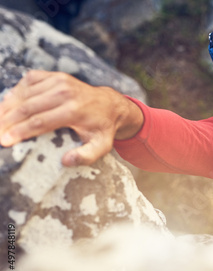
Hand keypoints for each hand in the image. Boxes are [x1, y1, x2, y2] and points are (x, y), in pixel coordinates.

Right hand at [0, 70, 143, 165]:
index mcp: (74, 110)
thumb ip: (86, 156)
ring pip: (24, 94)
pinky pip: (27, 81)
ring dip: (6, 108)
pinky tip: (8, 105)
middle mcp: (65, 92)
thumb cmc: (102, 129)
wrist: (110, 105)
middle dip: (7, 122)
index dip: (19, 132)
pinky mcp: (54, 76)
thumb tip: (66, 161)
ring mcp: (58, 81)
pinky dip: (15, 93)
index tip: (4, 142)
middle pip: (27, 107)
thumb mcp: (101, 146)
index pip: (39, 122)